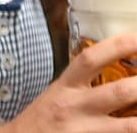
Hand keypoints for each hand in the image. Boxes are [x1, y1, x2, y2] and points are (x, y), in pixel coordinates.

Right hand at [3, 33, 136, 129]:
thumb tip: (118, 69)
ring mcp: (83, 130)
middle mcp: (74, 106)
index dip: (118, 46)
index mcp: (66, 86)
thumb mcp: (58, 93)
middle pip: (118, 92)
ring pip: (128, 126)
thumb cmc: (43, 118)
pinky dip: (132, 131)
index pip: (91, 59)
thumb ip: (83, 82)